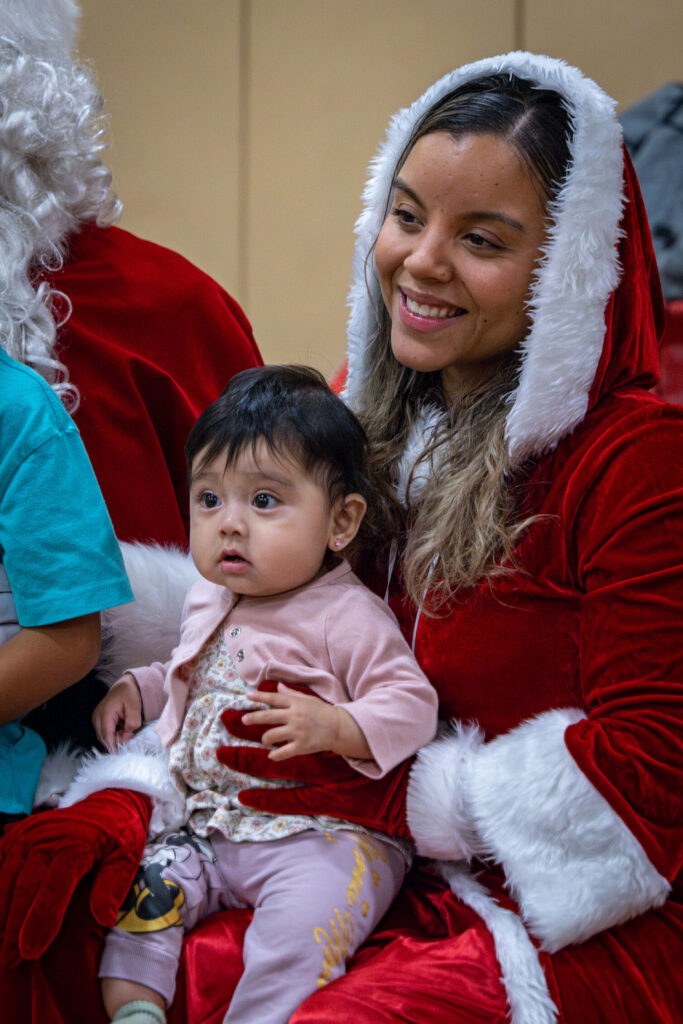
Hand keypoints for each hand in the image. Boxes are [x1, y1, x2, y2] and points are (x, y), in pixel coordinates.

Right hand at [0, 788, 150, 965]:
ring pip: (7, 878)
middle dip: (14, 927)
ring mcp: (28, 834)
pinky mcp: (17, 834)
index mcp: (77, 843)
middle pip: (25, 887)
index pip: (54, 888)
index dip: (40, 921)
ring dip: (1, 913)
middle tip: (9, 960)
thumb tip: (103, 919)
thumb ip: (113, 886)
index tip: (30, 952)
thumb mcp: (128, 856)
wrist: (108, 803)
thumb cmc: (119, 835)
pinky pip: (0, 863)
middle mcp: (48, 837)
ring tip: (0, 947)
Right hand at [93, 672, 141, 751]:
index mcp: (105, 712)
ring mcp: (96, 718)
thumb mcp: (135, 707)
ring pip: (103, 736)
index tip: (118, 754)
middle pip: (104, 737)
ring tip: (126, 728)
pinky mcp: (98, 719)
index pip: (107, 735)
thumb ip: (132, 723)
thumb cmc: (130, 694)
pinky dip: (113, 733)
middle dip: (116, 741)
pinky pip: (104, 732)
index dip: (112, 746)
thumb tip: (127, 734)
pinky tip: (121, 728)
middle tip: (130, 734)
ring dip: (114, 737)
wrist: (125, 685)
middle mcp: (97, 716)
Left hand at [240, 682, 368, 760]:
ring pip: (272, 735)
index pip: (274, 698)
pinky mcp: (301, 746)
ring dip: (265, 738)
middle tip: (244, 719)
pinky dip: (275, 755)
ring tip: (265, 740)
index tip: (248, 696)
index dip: (260, 697)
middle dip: (253, 717)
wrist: (340, 728)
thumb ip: (291, 694)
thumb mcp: (308, 699)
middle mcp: (295, 716)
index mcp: (296, 704)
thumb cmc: (323, 712)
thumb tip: (277, 686)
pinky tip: (271, 755)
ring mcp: (297, 732)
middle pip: (268, 716)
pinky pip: (283, 752)